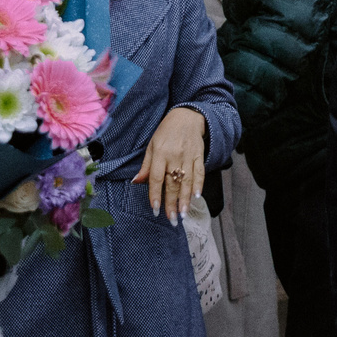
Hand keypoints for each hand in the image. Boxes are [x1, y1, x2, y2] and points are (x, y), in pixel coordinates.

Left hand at [136, 107, 208, 221]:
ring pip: (187, 181)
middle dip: (171, 203)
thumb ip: (146, 166)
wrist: (188, 116)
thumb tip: (136, 182)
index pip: (156, 178)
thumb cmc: (166, 132)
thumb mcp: (152, 145)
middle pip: (173, 183)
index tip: (155, 209)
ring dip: (185, 199)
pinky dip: (199, 185)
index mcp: (160, 153)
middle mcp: (174, 156)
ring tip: (183, 214)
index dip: (155, 194)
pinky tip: (197, 197)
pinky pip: (200, 173)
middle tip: (171, 219)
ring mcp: (188, 156)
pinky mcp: (199, 156)